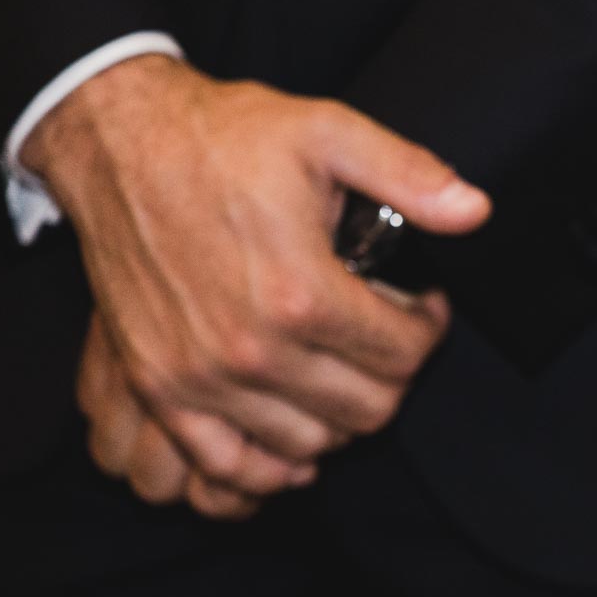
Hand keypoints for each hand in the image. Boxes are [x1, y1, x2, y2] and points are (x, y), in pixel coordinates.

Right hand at [23, 54, 489, 497]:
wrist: (121, 144)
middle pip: (368, 410)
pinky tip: (296, 429)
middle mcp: (250, 348)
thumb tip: (475, 211)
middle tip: (385, 336)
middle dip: (393, 374)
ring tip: (341, 368)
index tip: (419, 306)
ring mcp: (200, 376)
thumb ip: (407, 174)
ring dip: (340, 415)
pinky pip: (228, 465)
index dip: (428, 329)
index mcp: (299, 292)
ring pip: (312, 445)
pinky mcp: (160, 387)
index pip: (404, 355)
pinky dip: (270, 465)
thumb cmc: (224, 137)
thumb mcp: (326, 131)